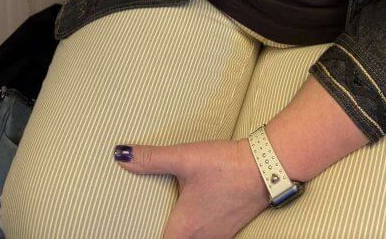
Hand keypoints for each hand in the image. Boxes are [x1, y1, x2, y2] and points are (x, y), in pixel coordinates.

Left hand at [115, 138, 268, 238]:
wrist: (265, 167)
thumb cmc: (224, 165)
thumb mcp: (184, 158)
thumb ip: (151, 158)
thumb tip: (120, 155)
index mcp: (185, 229)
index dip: (147, 237)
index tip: (132, 231)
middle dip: (163, 235)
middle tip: (150, 224)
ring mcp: (218, 237)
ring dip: (181, 235)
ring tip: (171, 221)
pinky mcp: (230, 229)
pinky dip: (197, 234)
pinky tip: (196, 218)